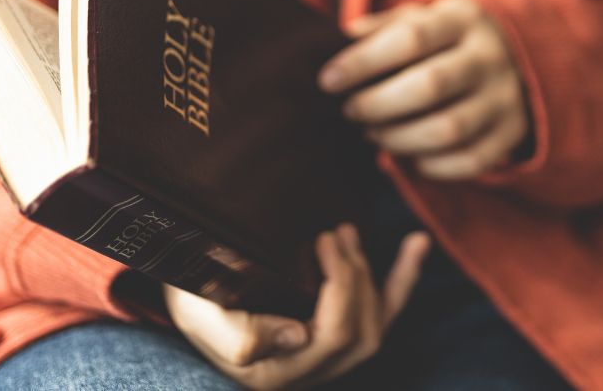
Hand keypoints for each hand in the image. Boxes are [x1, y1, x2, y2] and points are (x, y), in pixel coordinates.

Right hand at [165, 225, 429, 389]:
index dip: (341, 286)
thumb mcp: (199, 315)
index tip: (322, 239)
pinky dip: (403, 277)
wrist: (184, 292)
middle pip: (362, 332)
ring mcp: (323, 355)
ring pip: (376, 325)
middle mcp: (306, 371)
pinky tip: (418, 243)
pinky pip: (382, 312)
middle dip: (356, 277)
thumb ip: (241, 335)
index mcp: (276, 372)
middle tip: (334, 232)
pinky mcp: (332, 331)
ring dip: (374, 274)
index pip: (334, 336)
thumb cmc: (189, 300)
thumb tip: (299, 336)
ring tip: (349, 231)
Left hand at [319, 0, 529, 180]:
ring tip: (373, 134)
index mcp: (462, 19)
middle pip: (430, 86)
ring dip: (399, 138)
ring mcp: (505, 97)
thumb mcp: (422, 18)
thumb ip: (381, 28)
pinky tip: (410, 156)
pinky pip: (471, 161)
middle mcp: (489, 57)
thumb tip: (336, 42)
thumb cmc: (448, 38)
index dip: (364, 62)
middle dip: (378, 104)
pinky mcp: (511, 133)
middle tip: (349, 111)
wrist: (520, 53)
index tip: (328, 80)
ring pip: (449, 129)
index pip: (410, 39)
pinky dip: (433, 166)